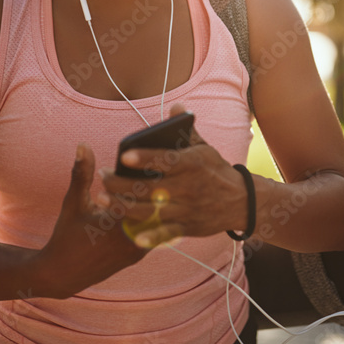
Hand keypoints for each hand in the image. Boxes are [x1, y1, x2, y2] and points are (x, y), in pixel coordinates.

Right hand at [36, 143, 149, 298]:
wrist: (63, 275)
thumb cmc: (66, 236)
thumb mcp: (73, 203)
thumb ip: (81, 174)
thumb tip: (83, 145)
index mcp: (116, 223)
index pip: (143, 194)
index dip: (150, 175)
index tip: (156, 157)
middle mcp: (131, 238)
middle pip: (156, 207)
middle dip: (160, 188)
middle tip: (166, 168)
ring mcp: (137, 250)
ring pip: (158, 221)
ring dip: (159, 204)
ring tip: (163, 183)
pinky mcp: (138, 255)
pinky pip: (154, 233)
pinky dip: (155, 218)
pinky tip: (156, 203)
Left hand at [98, 103, 249, 248]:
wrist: (241, 201)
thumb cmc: (216, 170)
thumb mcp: (204, 147)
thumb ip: (186, 129)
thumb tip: (175, 106)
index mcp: (191, 164)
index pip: (165, 160)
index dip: (144, 158)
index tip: (123, 156)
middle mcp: (188, 187)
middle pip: (149, 188)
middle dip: (121, 184)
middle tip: (102, 177)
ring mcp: (187, 209)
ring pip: (150, 211)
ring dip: (123, 206)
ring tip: (103, 199)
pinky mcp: (188, 227)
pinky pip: (167, 234)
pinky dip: (152, 236)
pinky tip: (134, 236)